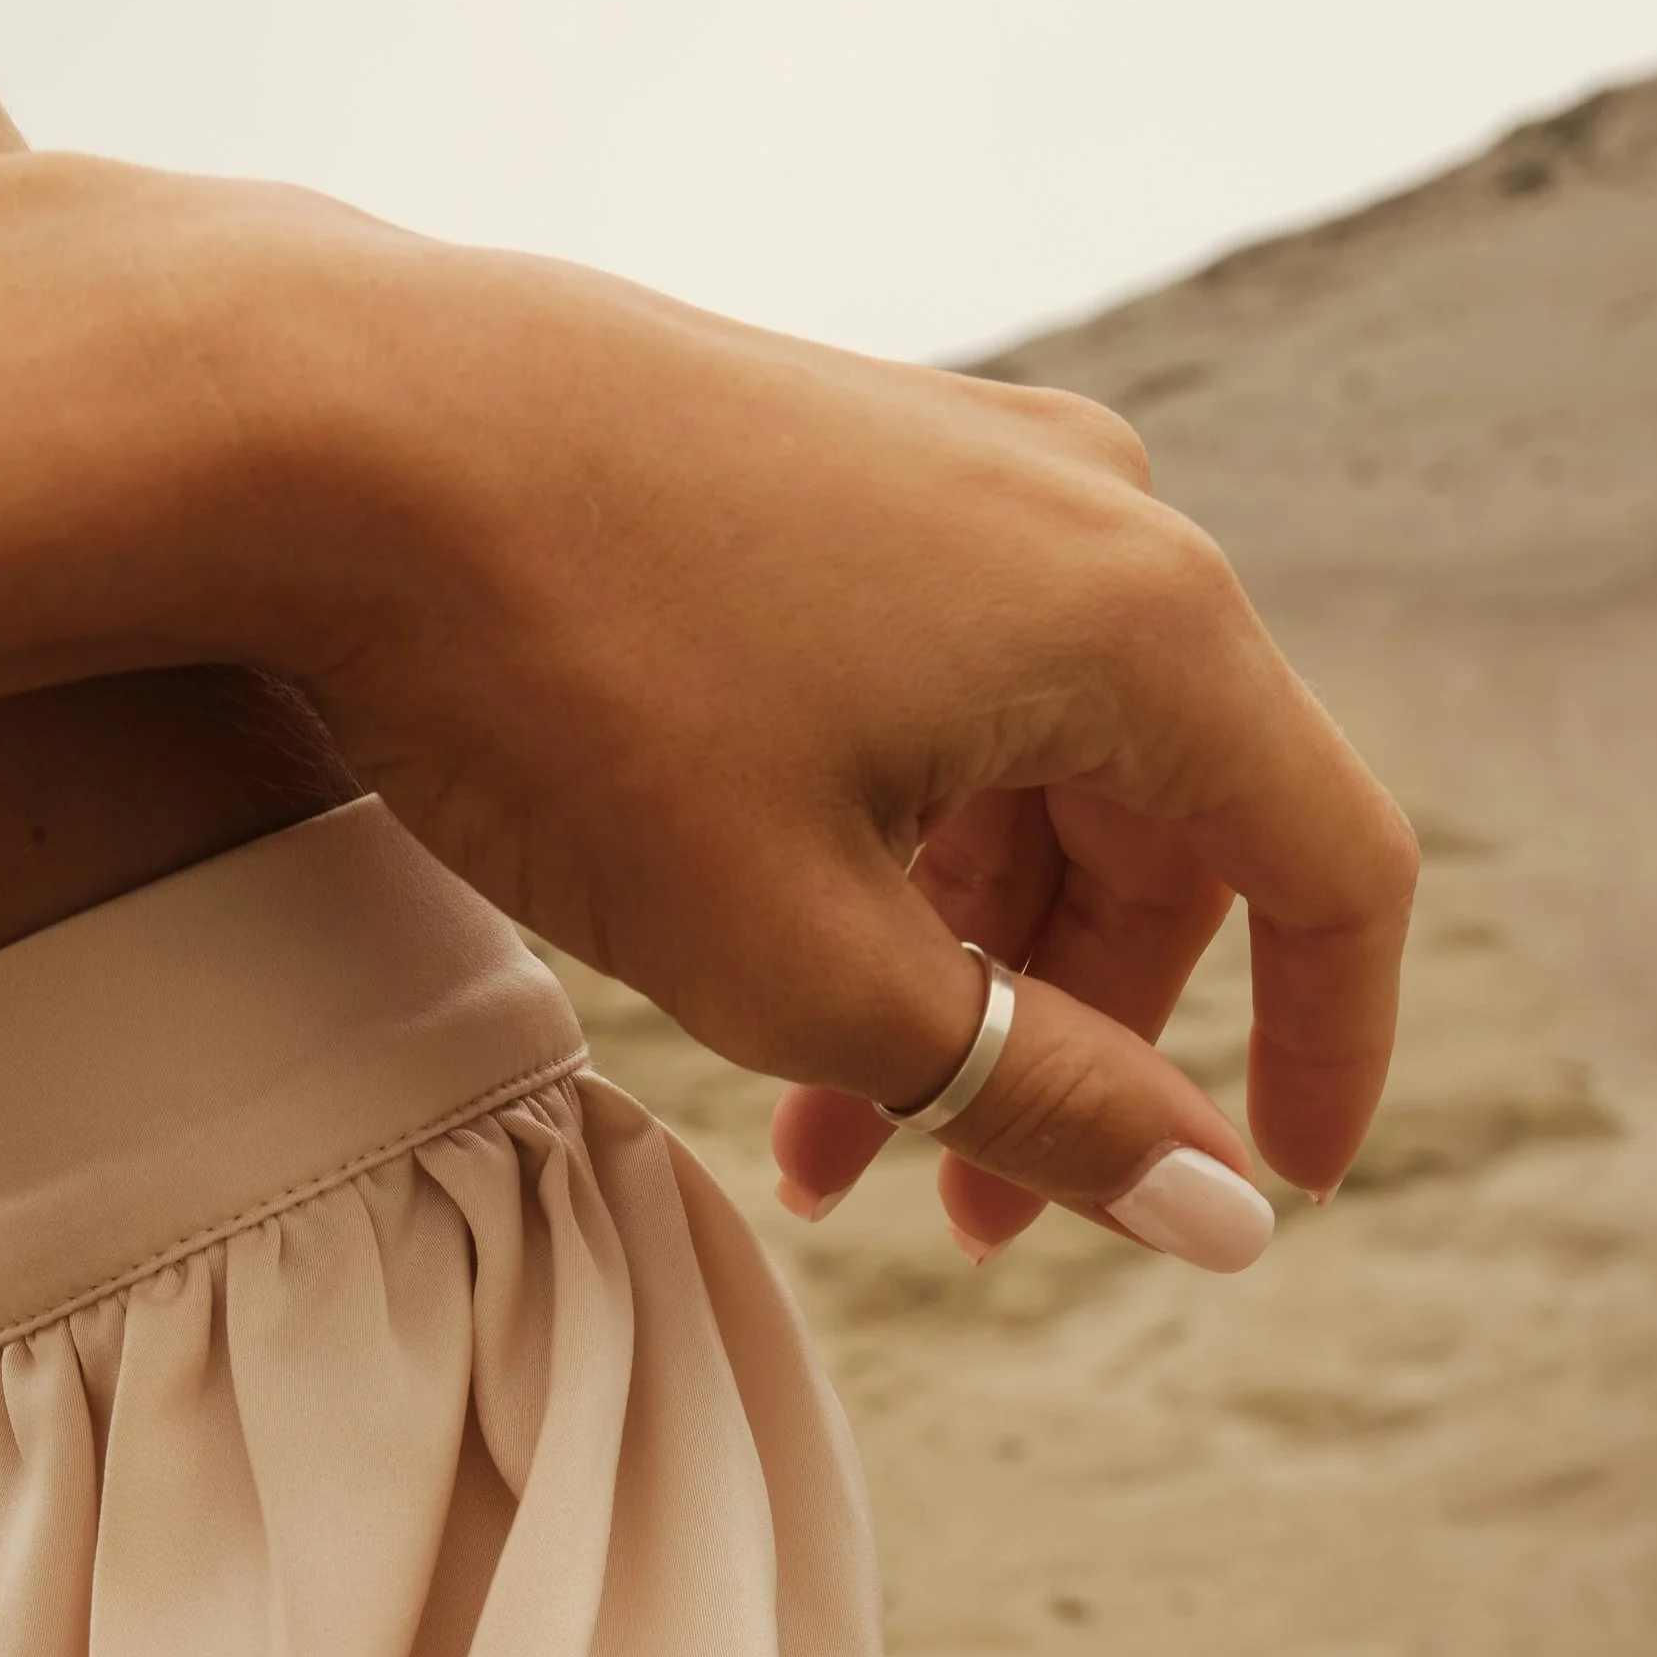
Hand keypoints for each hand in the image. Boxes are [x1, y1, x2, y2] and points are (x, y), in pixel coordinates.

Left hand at [213, 220, 1415, 1269]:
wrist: (325, 432)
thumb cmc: (575, 694)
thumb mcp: (818, 966)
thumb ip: (1044, 1101)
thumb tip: (1220, 1218)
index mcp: (1146, 624)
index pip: (1331, 874)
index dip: (1327, 1060)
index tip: (1269, 1201)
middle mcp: (1092, 516)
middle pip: (1162, 848)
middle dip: (1067, 1055)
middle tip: (949, 1224)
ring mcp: (965, 472)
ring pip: (1030, 788)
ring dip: (951, 982)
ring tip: (817, 1151)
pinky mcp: (845, 468)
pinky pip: (935, 700)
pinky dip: (883, 862)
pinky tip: (768, 974)